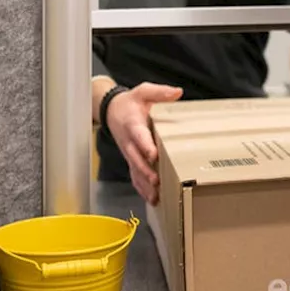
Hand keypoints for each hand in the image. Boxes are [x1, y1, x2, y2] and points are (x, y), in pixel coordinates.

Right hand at [106, 82, 182, 204]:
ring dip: (144, 184)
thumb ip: (159, 92)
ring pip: (134, 170)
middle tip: (156, 180)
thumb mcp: (143, 92)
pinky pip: (134, 175)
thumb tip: (177, 93)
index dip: (145, 145)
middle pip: (135, 158)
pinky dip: (141, 188)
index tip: (153, 154)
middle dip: (145, 170)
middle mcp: (129, 141)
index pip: (138, 135)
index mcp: (133, 124)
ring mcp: (129, 152)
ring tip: (154, 196)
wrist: (112, 110)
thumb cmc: (131, 103)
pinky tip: (151, 198)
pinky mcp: (130, 159)